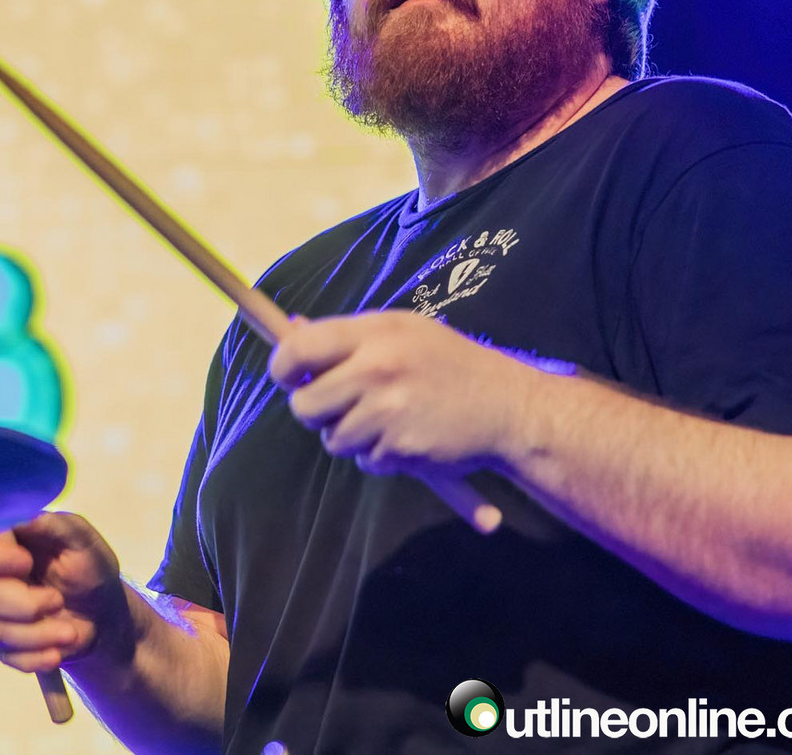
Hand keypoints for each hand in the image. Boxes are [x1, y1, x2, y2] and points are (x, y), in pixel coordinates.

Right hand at [0, 512, 132, 674]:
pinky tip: (57, 652)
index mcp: (2, 541)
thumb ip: (55, 525)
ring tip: (69, 632)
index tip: (25, 562)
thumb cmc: (89, 566)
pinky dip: (34, 656)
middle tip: (57, 600)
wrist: (102, 614)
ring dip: (37, 634)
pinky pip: (4, 655)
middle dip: (24, 603)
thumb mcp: (83, 541)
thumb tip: (23, 515)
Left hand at [269, 311, 537, 476]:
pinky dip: (379, 455)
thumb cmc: (451, 364)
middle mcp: (376, 369)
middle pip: (304, 404)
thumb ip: (347, 336)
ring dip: (351, 436)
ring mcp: (387, 412)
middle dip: (314, 411)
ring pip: (332, 438)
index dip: (282, 366)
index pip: (299, 348)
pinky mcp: (400, 449)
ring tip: (387, 418)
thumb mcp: (404, 331)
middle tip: (339, 405)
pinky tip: (407, 436)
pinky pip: (365, 459)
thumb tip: (289, 331)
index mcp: (375, 333)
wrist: (509, 407)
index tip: (286, 376)